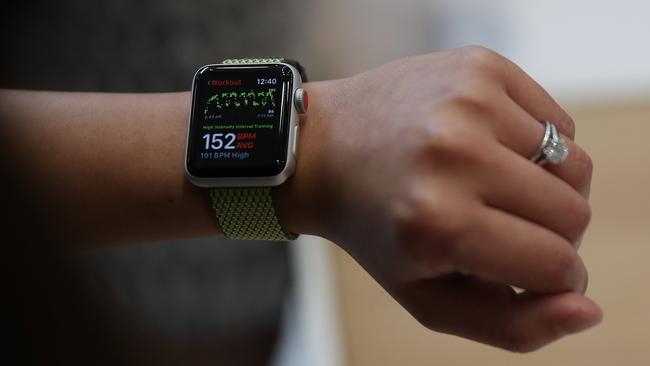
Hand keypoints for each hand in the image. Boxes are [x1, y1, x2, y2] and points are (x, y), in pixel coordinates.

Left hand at [282, 46, 600, 351]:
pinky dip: (535, 147)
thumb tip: (588, 309)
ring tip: (491, 188)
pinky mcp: (481, 66)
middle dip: (551, 234)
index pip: (556, 263)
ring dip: (544, 188)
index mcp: (439, 222)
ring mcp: (469, 101)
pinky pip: (557, 121)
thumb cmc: (376, 230)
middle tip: (502, 227)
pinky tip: (488, 150)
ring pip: (574, 164)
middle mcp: (455, 154)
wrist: (325, 148)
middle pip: (574, 212)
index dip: (553, 278)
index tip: (527, 271)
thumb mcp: (427, 298)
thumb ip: (511, 324)